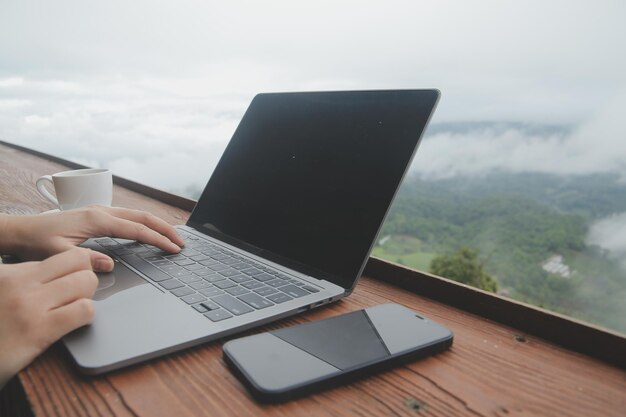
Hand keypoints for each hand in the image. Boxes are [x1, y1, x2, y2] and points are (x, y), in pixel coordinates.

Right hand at [0, 248, 98, 387]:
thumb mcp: (0, 290)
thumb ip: (23, 280)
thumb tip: (54, 275)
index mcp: (10, 272)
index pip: (63, 257)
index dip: (74, 270)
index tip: (71, 282)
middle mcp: (20, 282)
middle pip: (79, 260)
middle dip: (85, 277)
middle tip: (76, 296)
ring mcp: (30, 304)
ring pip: (86, 282)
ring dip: (88, 296)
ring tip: (75, 309)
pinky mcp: (39, 329)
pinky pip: (83, 310)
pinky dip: (86, 316)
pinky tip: (74, 324)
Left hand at [1, 206, 184, 270]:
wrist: (21, 230)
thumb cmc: (36, 242)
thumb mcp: (58, 255)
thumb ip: (85, 260)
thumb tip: (109, 264)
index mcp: (96, 220)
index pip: (137, 230)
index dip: (158, 240)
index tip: (173, 250)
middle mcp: (101, 211)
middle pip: (143, 217)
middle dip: (165, 229)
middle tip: (182, 243)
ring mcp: (100, 211)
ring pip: (137, 215)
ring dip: (157, 225)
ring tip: (172, 237)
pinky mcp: (97, 215)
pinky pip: (128, 217)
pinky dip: (144, 224)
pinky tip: (148, 233)